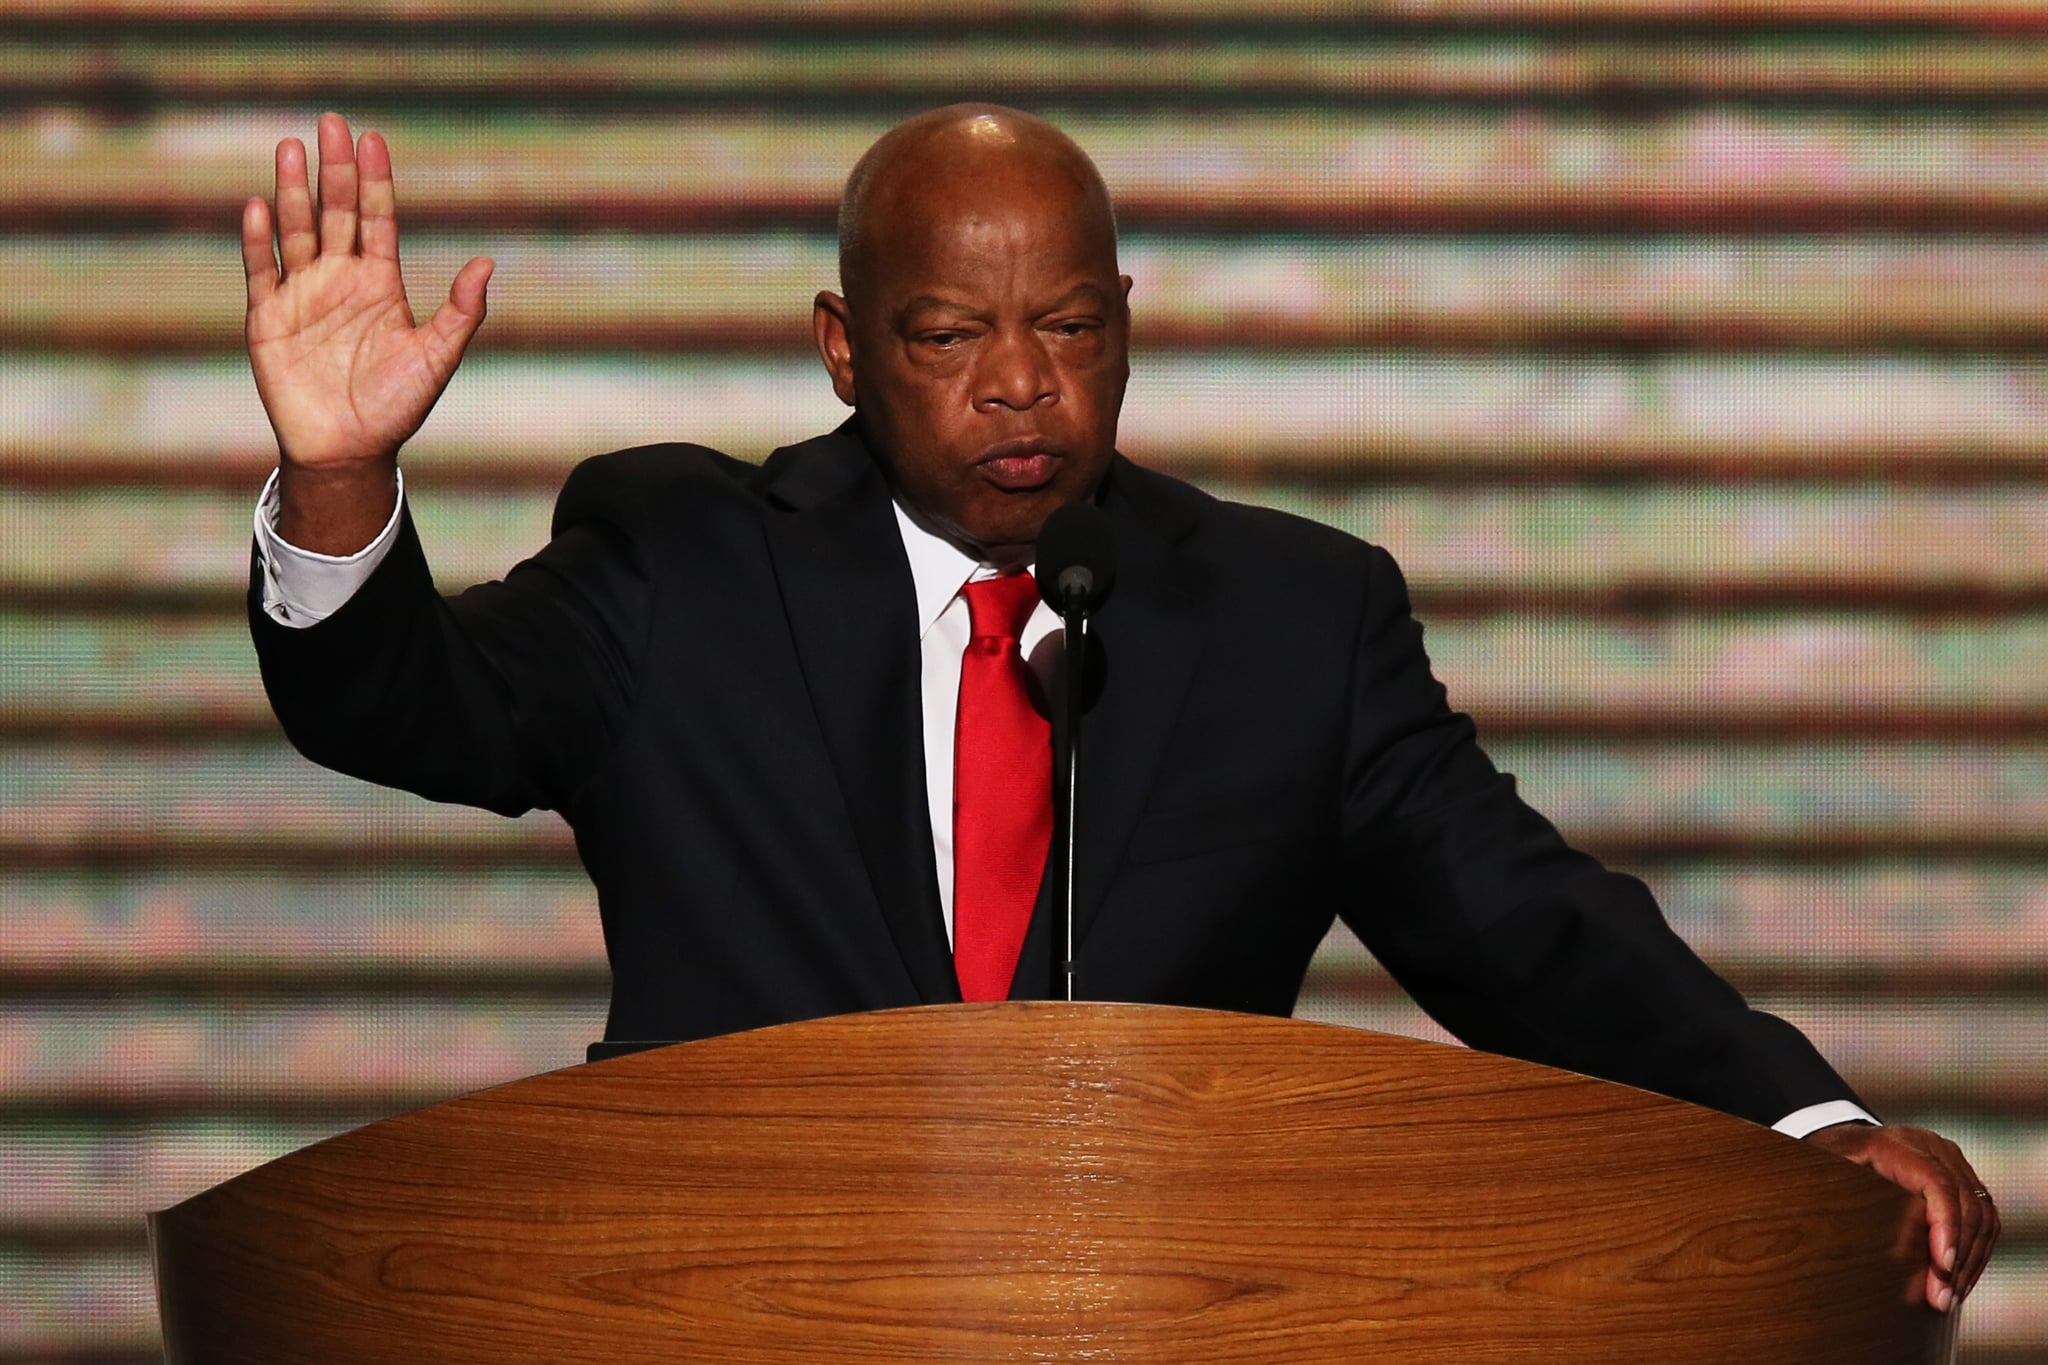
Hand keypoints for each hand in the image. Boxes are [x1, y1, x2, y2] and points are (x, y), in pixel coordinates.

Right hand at [242, 112, 492, 551]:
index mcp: (379, 284)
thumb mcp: (436, 357)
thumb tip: (486, 262)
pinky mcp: (268, 319)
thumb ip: (461, 311)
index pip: (377, 220)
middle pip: (335, 212)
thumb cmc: (395, 407)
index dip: (375, 181)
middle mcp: (339, 280)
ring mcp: (302, 296)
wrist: (347, 451)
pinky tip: (258, 208)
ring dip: (293, 191)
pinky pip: (261, 272)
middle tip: (332, 123)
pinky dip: (259, 241)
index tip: (373, 139)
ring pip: (297, 231)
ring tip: (292, 147)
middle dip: (334, 170)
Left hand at [1805, 1121, 1998, 1311]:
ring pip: (1981, 1215)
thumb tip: (1845, 1239)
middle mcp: (1933, 1148)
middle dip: (1957, 1258)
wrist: (1847, 1140)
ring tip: (1950, 1296)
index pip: (1937, 1183)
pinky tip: (1960, 1279)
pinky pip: (1984, 1218)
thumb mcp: (1827, 1171)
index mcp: (1897, 1144)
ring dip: (1970, 1262)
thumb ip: (1838, 1193)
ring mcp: (1953, 1162)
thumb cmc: (1834, 1159)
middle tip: (1942, 1297)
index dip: (1946, 1226)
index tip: (1943, 1265)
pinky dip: (1976, 1252)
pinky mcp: (1964, 1178)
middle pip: (1965, 1204)